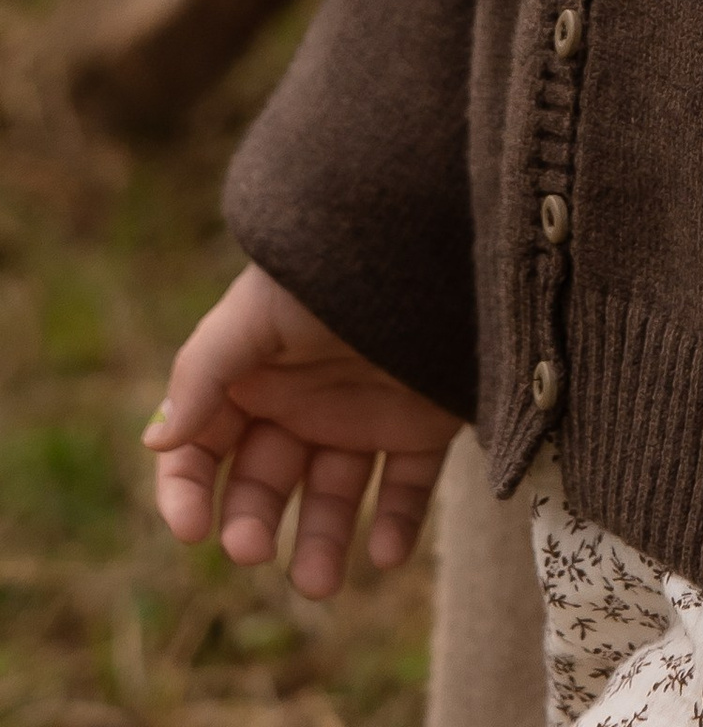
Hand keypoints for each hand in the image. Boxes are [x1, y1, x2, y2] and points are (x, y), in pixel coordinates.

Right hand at [145, 263, 457, 595]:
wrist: (433, 233)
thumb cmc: (331, 267)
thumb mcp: (258, 310)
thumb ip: (204, 370)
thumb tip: (156, 438)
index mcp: (252, 375)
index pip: (202, 448)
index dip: (186, 490)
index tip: (191, 528)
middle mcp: (302, 402)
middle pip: (263, 484)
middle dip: (252, 523)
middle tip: (253, 551)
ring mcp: (360, 415)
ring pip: (331, 499)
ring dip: (321, 544)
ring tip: (319, 583)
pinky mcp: (420, 423)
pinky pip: (404, 487)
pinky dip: (396, 525)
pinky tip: (385, 552)